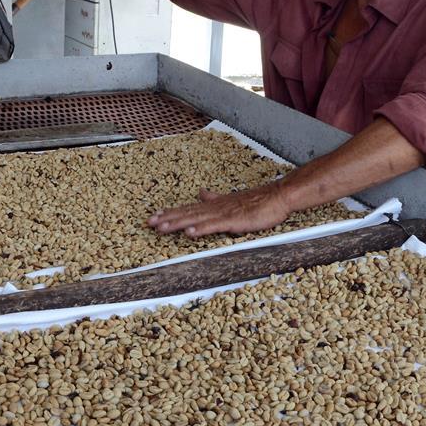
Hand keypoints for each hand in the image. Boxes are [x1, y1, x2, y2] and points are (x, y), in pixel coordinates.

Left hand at [147, 181, 292, 237]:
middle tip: (149, 223)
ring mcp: (224, 213)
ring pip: (196, 219)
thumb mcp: (231, 200)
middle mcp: (215, 208)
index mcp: (214, 204)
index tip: (154, 216)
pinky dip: (201, 229)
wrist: (276, 197)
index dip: (170, 212)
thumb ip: (214, 198)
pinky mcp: (234, 220)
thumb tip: (201, 193)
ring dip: (178, 223)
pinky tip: (189, 232)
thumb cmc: (257, 201)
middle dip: (167, 218)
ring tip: (161, 228)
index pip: (188, 208)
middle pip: (187, 213)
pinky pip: (215, 225)